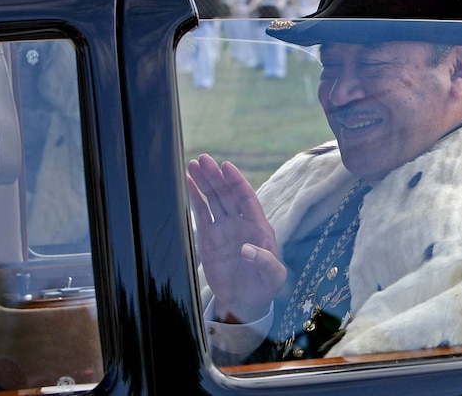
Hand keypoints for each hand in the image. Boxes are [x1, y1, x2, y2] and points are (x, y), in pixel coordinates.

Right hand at [187, 154, 285, 322]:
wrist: (245, 301)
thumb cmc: (265, 286)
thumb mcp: (273, 276)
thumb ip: (265, 262)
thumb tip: (247, 249)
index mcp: (258, 226)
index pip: (246, 198)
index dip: (237, 182)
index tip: (226, 167)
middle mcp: (241, 223)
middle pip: (227, 194)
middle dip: (216, 177)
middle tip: (204, 160)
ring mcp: (224, 228)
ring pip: (213, 200)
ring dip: (205, 182)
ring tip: (193, 165)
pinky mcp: (209, 238)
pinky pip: (201, 214)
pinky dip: (195, 198)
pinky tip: (188, 183)